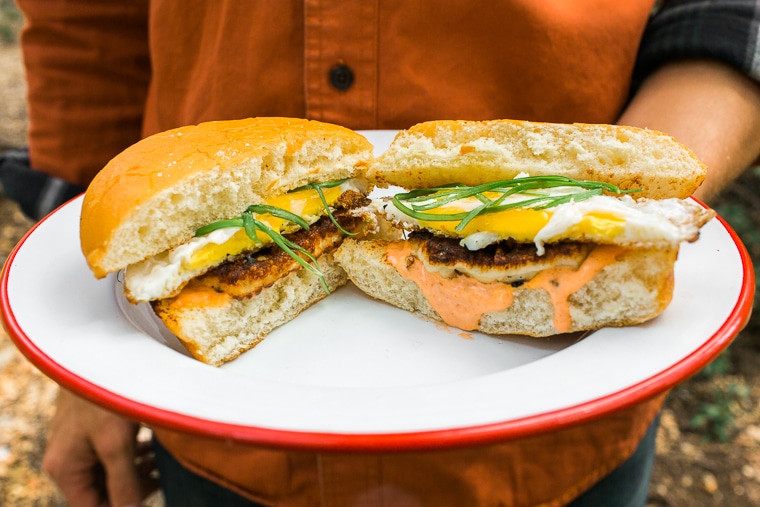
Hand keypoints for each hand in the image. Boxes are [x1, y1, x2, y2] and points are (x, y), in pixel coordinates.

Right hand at [42, 389, 157, 506]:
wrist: (97, 348)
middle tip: (161, 476)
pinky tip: (154, 444)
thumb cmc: (102, 393)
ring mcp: (79, 441)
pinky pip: (112, 452)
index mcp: (65, 469)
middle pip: (102, 490)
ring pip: (110, 470)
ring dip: (136, 470)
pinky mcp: (93, 425)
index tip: (153, 493)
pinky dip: (134, 453)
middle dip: (132, 487)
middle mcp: (67, 458)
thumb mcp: (115, 443)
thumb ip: (124, 481)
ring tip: (160, 460)